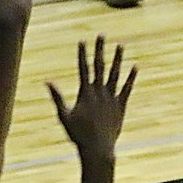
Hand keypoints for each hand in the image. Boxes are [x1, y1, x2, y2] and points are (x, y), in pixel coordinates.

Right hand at [48, 36, 135, 161]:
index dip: (82, 54)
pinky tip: (135, 67)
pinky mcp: (120, 106)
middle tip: (102, 35)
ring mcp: (111, 98)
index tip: (82, 40)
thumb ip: (57, 97)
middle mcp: (99, 92)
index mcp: (85, 93)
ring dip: (118, 59)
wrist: (98, 148)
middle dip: (100, 49)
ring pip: (115, 74)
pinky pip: (127, 88)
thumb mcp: (64, 116)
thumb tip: (47, 82)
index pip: (83, 68)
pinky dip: (131, 78)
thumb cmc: (78, 135)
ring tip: (120, 45)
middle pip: (99, 66)